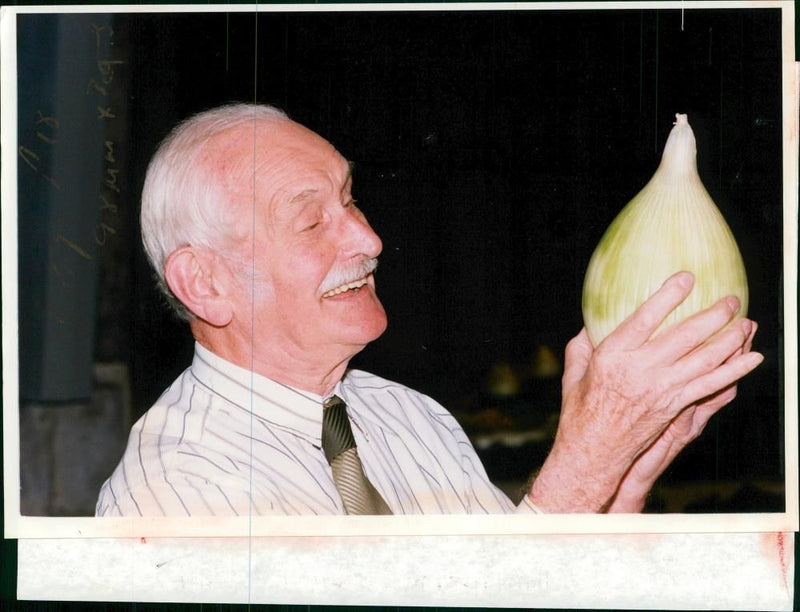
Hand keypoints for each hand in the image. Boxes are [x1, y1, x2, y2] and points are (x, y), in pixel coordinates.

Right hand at [528, 272, 763, 512]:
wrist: (594, 451)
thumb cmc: (580, 410)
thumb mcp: (575, 371)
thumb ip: (583, 343)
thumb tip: (591, 320)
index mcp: (613, 356)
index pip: (645, 319)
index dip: (668, 297)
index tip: (687, 278)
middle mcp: (642, 370)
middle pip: (686, 336)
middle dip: (714, 314)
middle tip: (730, 300)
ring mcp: (663, 389)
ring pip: (706, 358)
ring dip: (730, 339)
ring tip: (746, 322)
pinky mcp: (677, 406)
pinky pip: (712, 384)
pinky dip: (736, 370)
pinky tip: (753, 358)